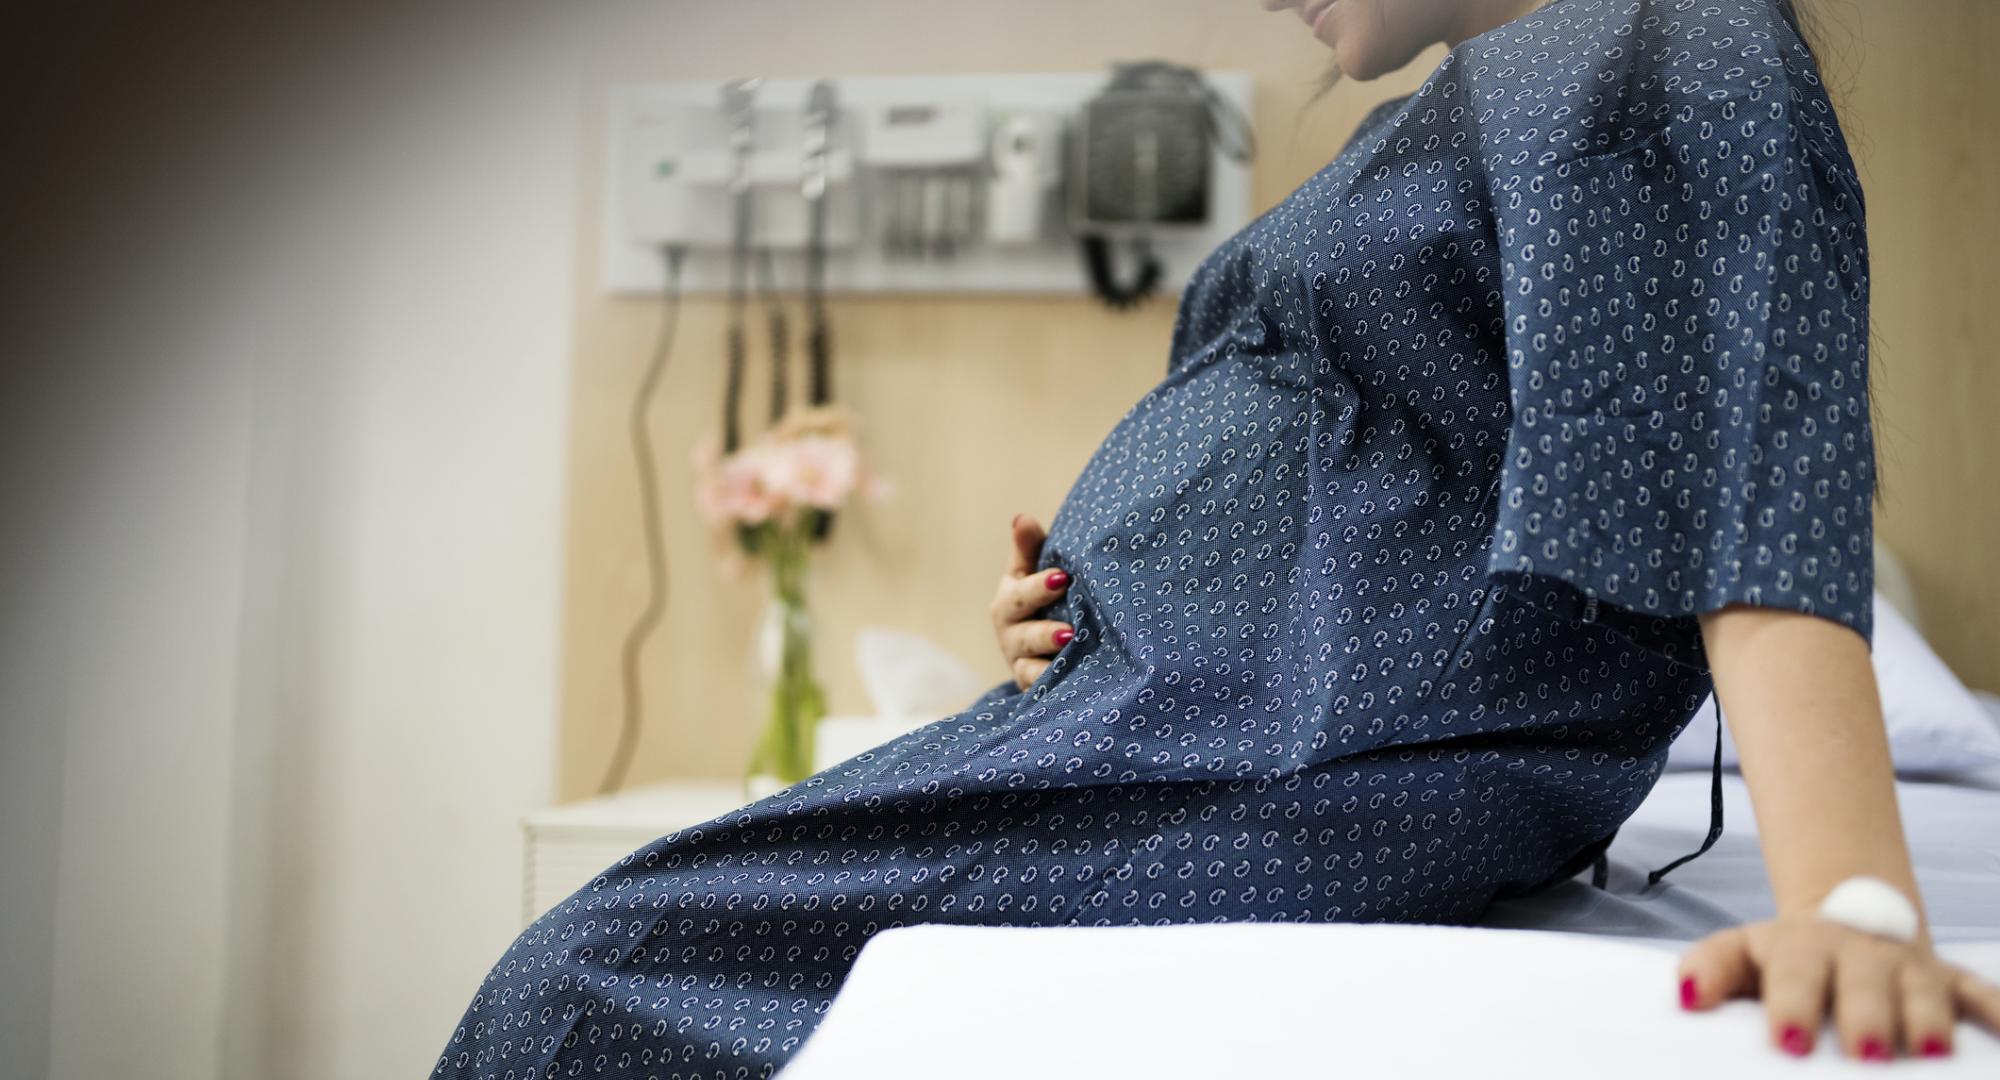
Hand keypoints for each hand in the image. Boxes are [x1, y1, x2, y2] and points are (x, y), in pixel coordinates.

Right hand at [990, 512, 1072, 690]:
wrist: (1046, 644)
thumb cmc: (1043, 598)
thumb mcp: (1033, 572)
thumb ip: (1029, 548)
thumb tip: (1021, 518)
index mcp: (1010, 601)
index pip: (1020, 594)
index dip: (1038, 587)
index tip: (1062, 577)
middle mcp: (1011, 635)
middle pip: (1024, 635)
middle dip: (1044, 633)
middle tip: (1071, 630)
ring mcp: (1022, 664)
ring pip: (1030, 668)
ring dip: (1050, 667)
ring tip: (1074, 664)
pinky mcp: (1035, 688)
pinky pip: (1041, 692)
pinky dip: (1054, 689)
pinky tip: (1076, 686)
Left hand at [1678, 914, 1999, 1059]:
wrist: (1839, 924)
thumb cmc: (1781, 959)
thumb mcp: (1738, 955)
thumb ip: (1708, 970)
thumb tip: (1685, 997)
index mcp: (1799, 947)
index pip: (1793, 972)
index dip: (1792, 1003)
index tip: (1788, 1038)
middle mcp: (1857, 952)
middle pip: (1864, 982)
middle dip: (1867, 1015)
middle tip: (1867, 1051)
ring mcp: (1906, 966)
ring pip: (1923, 989)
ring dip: (1930, 1019)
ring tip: (1934, 1051)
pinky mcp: (1948, 980)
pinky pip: (1979, 992)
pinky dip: (1995, 1011)